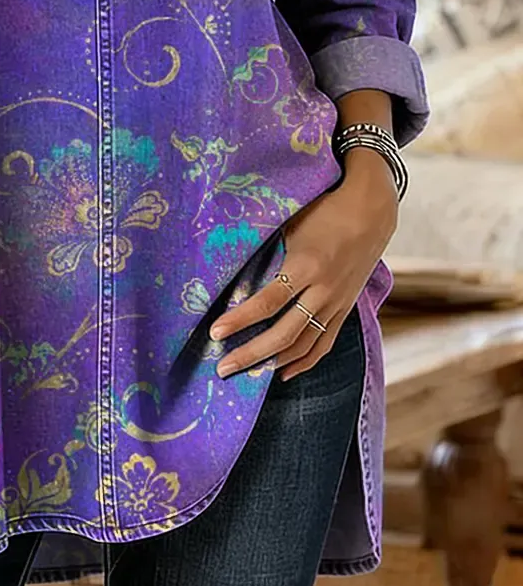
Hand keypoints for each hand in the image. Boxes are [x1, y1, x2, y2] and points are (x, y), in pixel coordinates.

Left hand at [208, 149, 398, 381]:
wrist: (371, 211)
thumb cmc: (323, 210)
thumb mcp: (291, 224)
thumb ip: (267, 249)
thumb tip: (231, 267)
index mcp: (306, 265)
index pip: (267, 301)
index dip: (240, 320)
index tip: (215, 332)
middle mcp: (323, 290)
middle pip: (283, 333)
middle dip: (250, 353)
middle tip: (222, 367)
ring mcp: (336, 303)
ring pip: (303, 345)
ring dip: (273, 363)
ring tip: (246, 375)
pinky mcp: (344, 309)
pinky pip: (324, 343)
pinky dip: (304, 362)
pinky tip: (283, 373)